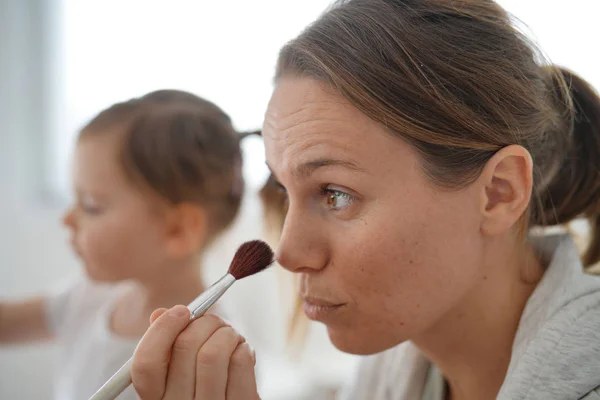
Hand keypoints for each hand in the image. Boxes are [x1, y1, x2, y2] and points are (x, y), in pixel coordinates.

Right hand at [131, 305, 258, 399]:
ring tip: (231, 337)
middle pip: (185, 345)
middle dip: (205, 321)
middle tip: (215, 321)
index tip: (181, 311)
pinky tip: (241, 352)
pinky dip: (244, 347)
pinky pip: (240, 362)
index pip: (146, 363)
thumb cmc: (203, 387)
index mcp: (156, 398)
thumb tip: (160, 314)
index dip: (162, 329)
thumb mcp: (178, 373)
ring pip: (214, 353)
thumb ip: (166, 345)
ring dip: (227, 333)